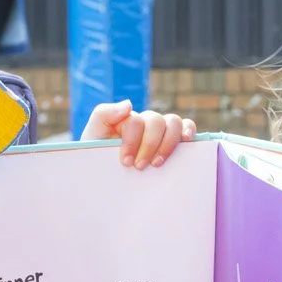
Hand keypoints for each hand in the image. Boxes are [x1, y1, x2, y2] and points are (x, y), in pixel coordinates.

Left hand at [81, 101, 195, 169]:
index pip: (136, 121)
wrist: (103, 177)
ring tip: (157, 163)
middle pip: (156, 121)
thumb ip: (104, 114)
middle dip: (149, 145)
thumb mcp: (92, 136)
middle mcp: (145, 122)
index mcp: (126, 119)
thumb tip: (129, 104)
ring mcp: (160, 130)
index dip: (132, 141)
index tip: (126, 162)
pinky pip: (186, 127)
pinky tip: (186, 140)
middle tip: (139, 166)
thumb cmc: (97, 157)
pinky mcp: (173, 141)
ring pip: (173, 123)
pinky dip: (189, 130)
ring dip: (167, 143)